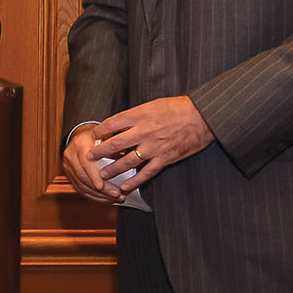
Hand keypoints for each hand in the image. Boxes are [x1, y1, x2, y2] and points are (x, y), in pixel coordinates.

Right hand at [62, 123, 123, 203]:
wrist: (83, 135)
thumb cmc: (99, 135)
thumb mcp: (108, 135)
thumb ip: (115, 147)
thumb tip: (128, 161)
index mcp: (81, 144)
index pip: (85, 163)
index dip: (94, 177)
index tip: (102, 186)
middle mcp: (71, 155)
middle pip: (83, 177)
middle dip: (102, 189)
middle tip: (117, 195)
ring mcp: (68, 166)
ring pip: (82, 186)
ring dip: (100, 195)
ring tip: (115, 199)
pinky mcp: (69, 175)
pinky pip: (80, 189)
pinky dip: (94, 196)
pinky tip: (106, 199)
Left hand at [86, 95, 213, 192]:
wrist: (202, 117)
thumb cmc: (178, 108)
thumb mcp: (153, 105)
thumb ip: (137, 115)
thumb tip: (120, 123)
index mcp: (140, 115)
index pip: (113, 123)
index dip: (100, 130)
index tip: (93, 135)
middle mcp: (144, 131)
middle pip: (115, 144)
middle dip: (100, 152)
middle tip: (89, 157)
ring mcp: (154, 147)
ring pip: (127, 161)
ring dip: (112, 170)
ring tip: (102, 176)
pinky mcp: (165, 159)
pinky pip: (146, 173)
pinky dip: (134, 181)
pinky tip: (124, 187)